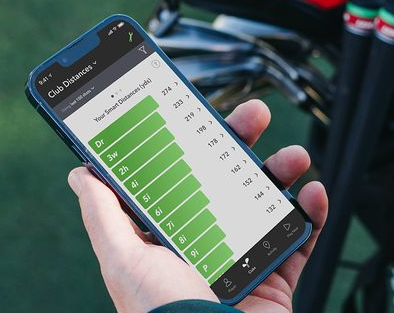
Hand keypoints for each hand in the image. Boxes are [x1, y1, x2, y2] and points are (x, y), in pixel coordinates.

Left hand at [67, 99, 328, 312]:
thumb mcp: (121, 259)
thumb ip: (102, 213)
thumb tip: (80, 173)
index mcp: (161, 237)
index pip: (173, 177)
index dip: (184, 143)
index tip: (196, 111)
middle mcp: (200, 244)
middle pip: (221, 179)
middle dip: (239, 143)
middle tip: (255, 114)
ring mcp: (239, 260)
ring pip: (263, 203)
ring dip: (281, 173)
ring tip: (294, 156)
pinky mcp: (274, 282)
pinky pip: (299, 242)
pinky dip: (311, 215)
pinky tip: (313, 193)